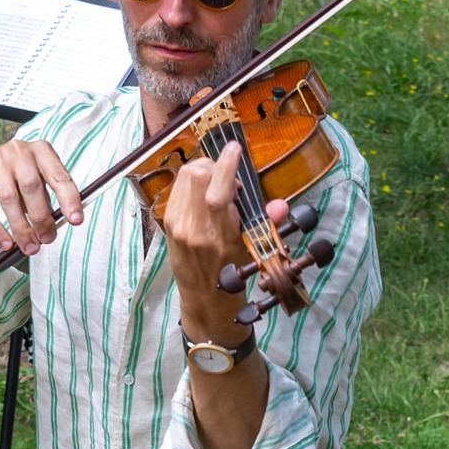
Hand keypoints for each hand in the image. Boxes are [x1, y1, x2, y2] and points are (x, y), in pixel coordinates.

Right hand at [0, 135, 84, 255]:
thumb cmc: (18, 178)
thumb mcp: (37, 179)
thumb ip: (48, 199)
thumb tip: (56, 227)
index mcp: (41, 150)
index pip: (59, 175)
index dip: (69, 199)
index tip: (76, 220)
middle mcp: (18, 150)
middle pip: (31, 187)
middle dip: (41, 219)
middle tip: (47, 239)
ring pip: (9, 199)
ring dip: (21, 228)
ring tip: (29, 247)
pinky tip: (6, 244)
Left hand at [157, 139, 258, 338]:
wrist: (204, 300)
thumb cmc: (233, 277)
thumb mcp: (252, 252)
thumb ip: (267, 224)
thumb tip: (280, 205)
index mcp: (219, 239)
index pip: (218, 193)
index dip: (226, 165)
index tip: (235, 148)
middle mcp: (194, 230)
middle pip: (197, 175)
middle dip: (215, 165)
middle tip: (230, 177)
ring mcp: (177, 226)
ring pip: (185, 176)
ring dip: (204, 170)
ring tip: (218, 184)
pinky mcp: (168, 223)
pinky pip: (179, 187)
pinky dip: (193, 182)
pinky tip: (204, 193)